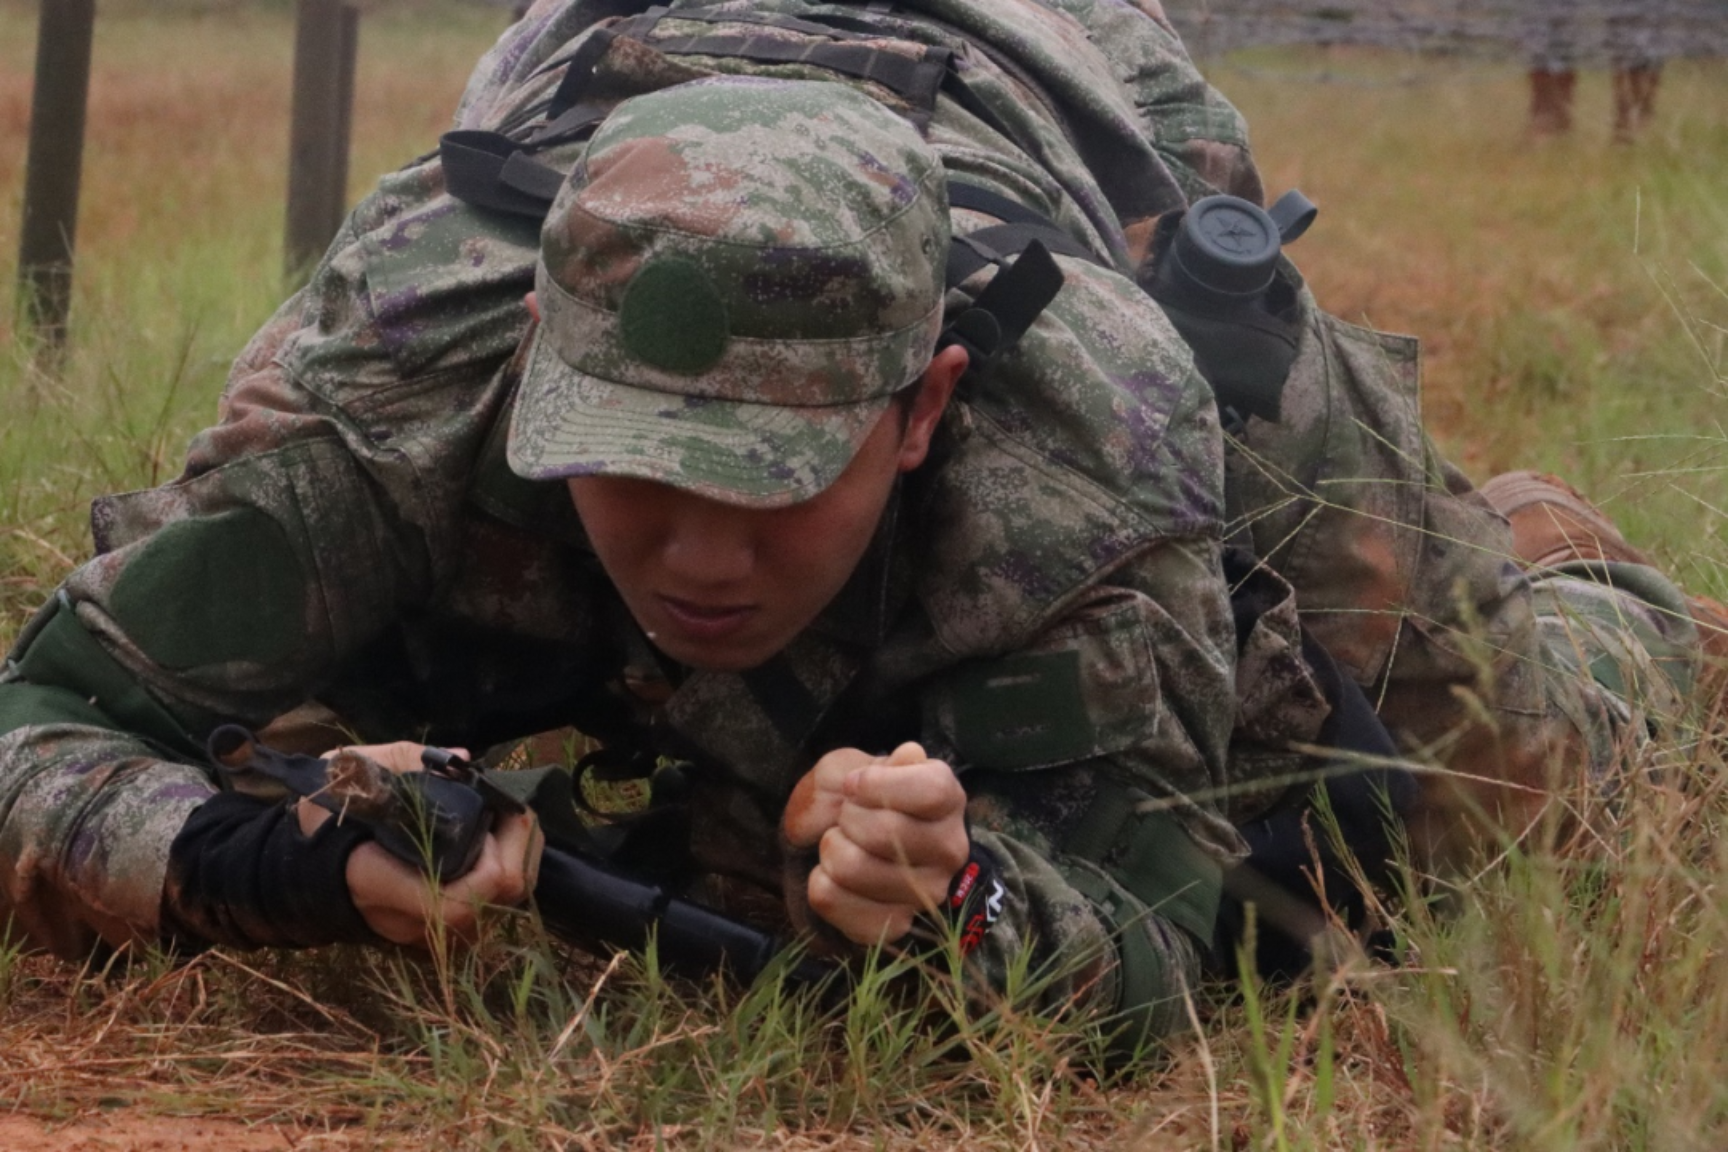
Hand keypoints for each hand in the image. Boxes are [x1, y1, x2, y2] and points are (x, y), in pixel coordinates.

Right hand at [298, 743, 544, 947]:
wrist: (300, 872)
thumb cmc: (322, 822)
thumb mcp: (350, 776)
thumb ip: (403, 762)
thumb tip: (464, 759)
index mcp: (383, 888)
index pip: (461, 901)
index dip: (492, 857)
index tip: (487, 813)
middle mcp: (415, 923)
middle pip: (500, 897)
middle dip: (519, 842)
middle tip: (508, 804)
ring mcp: (433, 934)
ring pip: (507, 901)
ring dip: (518, 853)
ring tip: (504, 816)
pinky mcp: (446, 931)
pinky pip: (496, 902)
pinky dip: (507, 866)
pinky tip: (496, 838)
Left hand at [782, 742, 968, 946]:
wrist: (839, 844)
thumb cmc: (852, 799)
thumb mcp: (851, 767)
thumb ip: (873, 763)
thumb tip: (910, 757)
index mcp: (948, 799)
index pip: (930, 791)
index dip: (878, 785)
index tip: (853, 785)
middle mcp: (949, 849)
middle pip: (887, 832)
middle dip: (847, 817)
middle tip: (845, 816)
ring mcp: (926, 893)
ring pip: (854, 868)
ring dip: (830, 849)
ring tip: (840, 844)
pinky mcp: (894, 926)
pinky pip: (834, 901)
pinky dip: (820, 883)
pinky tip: (833, 875)